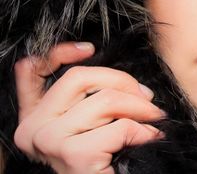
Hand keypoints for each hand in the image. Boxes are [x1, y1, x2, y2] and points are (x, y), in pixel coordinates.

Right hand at [14, 42, 165, 173]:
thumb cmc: (104, 160)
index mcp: (35, 118)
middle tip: (146, 99)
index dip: (58, 53)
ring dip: (141, 109)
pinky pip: (121, 126)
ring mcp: (50, 142)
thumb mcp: (90, 124)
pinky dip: (143, 130)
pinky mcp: (74, 155)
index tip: (89, 49)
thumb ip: (88, 99)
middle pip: (79, 78)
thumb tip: (122, 79)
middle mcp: (33, 129)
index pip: (30, 70)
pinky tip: (149, 138)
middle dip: (122, 81)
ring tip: (153, 119)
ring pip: (105, 100)